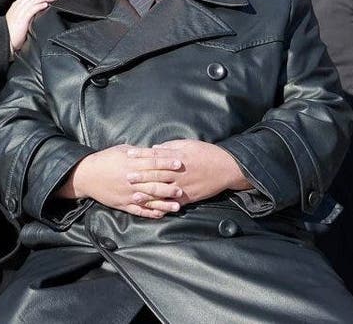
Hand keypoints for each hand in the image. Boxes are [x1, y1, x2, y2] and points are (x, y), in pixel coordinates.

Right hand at [5, 0, 56, 52]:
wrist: (4, 42)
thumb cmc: (12, 34)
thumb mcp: (19, 20)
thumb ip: (27, 14)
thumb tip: (40, 11)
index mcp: (16, 6)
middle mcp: (17, 7)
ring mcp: (19, 12)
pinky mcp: (22, 19)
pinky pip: (32, 8)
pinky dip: (40, 5)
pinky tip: (46, 5)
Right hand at [61, 145, 184, 217]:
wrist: (87, 175)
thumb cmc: (105, 159)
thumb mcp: (122, 150)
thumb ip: (139, 152)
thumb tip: (155, 150)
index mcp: (131, 164)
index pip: (153, 163)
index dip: (167, 163)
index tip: (180, 163)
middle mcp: (131, 180)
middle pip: (154, 183)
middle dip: (170, 185)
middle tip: (184, 187)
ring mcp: (127, 194)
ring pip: (149, 200)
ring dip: (164, 203)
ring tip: (177, 206)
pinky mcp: (123, 204)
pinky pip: (138, 210)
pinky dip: (150, 213)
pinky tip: (160, 215)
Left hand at [131, 140, 249, 206]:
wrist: (226, 168)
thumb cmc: (207, 153)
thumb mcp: (189, 144)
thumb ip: (171, 146)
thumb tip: (155, 148)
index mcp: (177, 157)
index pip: (155, 155)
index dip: (141, 155)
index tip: (128, 154)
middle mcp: (178, 172)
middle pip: (155, 174)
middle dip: (140, 175)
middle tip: (125, 177)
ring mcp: (183, 186)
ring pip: (162, 190)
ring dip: (147, 193)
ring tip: (135, 195)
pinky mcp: (188, 197)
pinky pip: (172, 203)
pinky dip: (162, 206)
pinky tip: (152, 209)